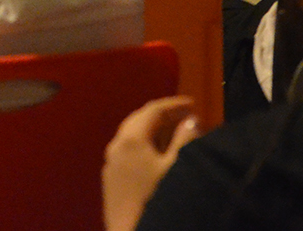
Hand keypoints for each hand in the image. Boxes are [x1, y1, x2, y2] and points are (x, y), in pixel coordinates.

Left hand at [102, 96, 198, 230]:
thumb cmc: (156, 199)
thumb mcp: (176, 168)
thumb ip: (185, 140)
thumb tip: (191, 121)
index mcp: (131, 138)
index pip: (153, 110)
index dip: (174, 105)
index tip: (192, 104)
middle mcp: (116, 146)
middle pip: (139, 120)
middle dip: (163, 116)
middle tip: (184, 117)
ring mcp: (110, 164)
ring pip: (132, 137)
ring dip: (153, 132)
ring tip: (174, 136)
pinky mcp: (110, 181)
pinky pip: (128, 153)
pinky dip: (144, 147)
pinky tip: (156, 158)